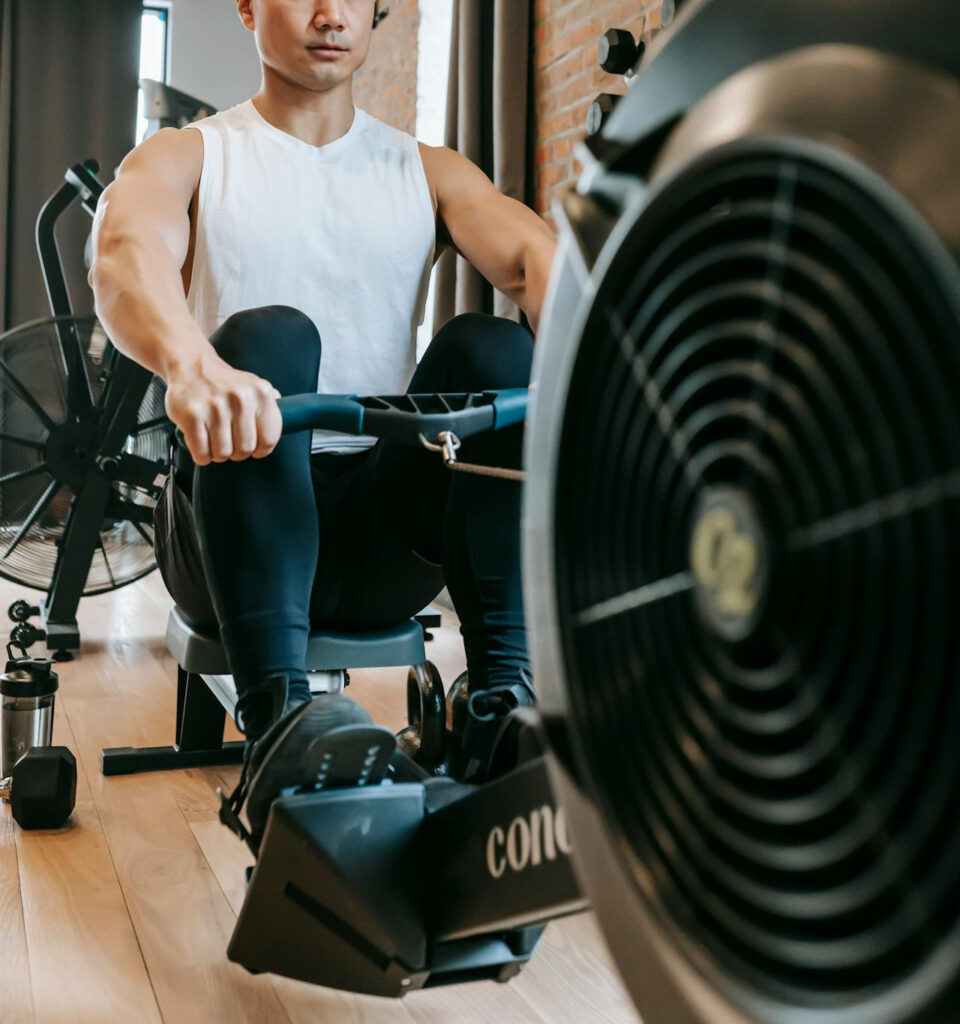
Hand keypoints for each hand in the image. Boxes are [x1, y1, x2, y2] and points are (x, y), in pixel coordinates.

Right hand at [165, 355, 282, 465]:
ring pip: (223, 454)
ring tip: (215, 439)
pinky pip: (201, 453)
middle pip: (245, 450)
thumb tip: (291, 417)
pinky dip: (201, 455)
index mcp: (260, 393)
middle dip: (237, 452)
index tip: (254, 448)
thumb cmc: (223, 382)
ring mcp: (215, 407)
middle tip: (230, 441)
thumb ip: (272, 404)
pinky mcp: (192, 415)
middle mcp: (240, 399)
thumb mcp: (254, 385)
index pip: (269, 439)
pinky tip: (202, 442)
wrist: (191, 364)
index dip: (261, 450)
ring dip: (218, 453)